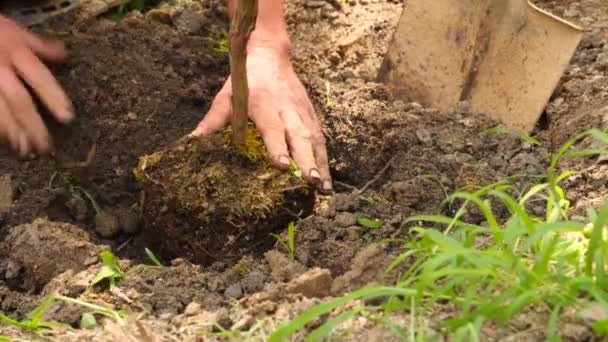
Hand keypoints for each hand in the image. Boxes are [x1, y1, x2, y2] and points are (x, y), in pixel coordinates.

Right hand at [0, 15, 72, 156]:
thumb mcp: (13, 29)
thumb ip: (38, 45)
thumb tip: (65, 53)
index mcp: (15, 51)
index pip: (39, 77)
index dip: (54, 97)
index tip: (68, 118)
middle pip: (19, 100)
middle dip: (33, 125)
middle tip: (47, 147)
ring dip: (13, 132)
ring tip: (26, 151)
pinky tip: (4, 142)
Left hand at [192, 43, 331, 192]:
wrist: (271, 56)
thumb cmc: (246, 80)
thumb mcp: (227, 96)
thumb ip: (214, 119)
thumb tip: (194, 141)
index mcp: (265, 105)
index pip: (273, 127)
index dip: (277, 146)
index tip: (280, 165)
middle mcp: (287, 110)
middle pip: (299, 136)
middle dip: (306, 159)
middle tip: (310, 181)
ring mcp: (303, 114)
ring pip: (314, 140)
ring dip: (320, 164)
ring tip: (323, 189)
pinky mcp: (312, 116)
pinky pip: (321, 140)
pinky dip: (325, 160)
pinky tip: (326, 181)